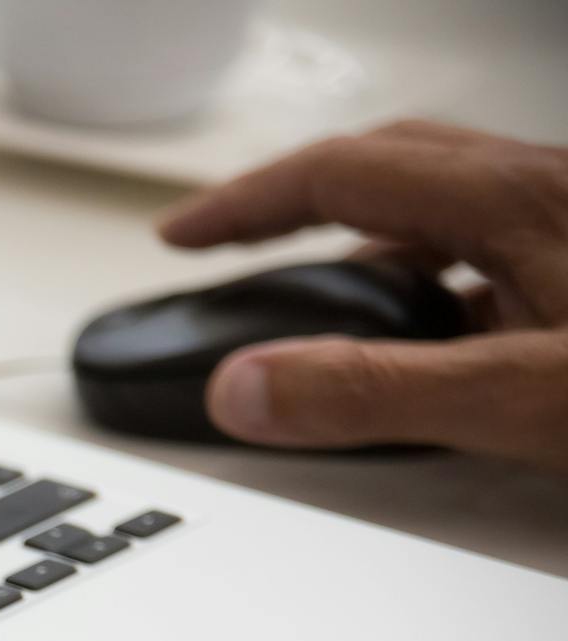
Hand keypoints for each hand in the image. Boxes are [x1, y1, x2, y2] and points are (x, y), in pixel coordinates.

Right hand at [158, 121, 567, 471]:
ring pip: (442, 211)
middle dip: (291, 202)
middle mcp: (548, 194)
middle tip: (228, 238)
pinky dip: (427, 278)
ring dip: (363, 243)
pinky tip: (425, 336)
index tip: (181, 236)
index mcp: (517, 199)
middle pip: (388, 170)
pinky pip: (491, 252)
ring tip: (312, 291)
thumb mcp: (523, 397)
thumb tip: (244, 387)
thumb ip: (379, 393)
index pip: (341, 174)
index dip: (245, 205)